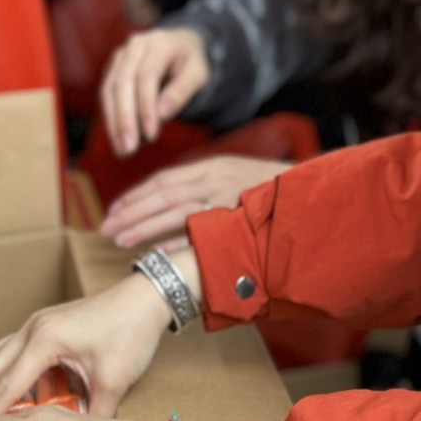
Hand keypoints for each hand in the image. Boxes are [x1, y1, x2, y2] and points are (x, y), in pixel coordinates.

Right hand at [0, 271, 189, 417]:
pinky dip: (7, 370)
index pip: (6, 385)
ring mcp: (37, 323)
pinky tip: (18, 391)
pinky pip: (14, 349)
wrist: (145, 298)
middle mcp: (33, 329)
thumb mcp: (113, 380)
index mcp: (44, 341)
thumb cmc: (130, 332)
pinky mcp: (47, 323)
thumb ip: (94, 415)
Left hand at [99, 155, 291, 249]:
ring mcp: (227, 198)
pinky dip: (176, 241)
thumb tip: (180, 208)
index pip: (165, 180)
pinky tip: (156, 252)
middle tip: (105, 227)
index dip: (137, 195)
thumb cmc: (276, 193)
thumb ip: (211, 189)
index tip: (115, 209)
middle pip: (162, 194)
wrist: (314, 196)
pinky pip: (200, 231)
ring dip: (144, 226)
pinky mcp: (238, 218)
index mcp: (214, 167)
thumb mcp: (239, 180)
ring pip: (175, 211)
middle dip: (131, 211)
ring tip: (119, 240)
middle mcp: (216, 178)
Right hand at [100, 29, 209, 156]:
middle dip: (125, 118)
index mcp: (159, 43)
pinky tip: (118, 139)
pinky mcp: (113, 69)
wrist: (180, 46)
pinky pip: (107, 94)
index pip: (147, 76)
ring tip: (123, 150)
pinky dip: (112, 118)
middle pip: (123, 83)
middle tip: (129, 149)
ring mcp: (121, 56)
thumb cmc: (191, 63)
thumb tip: (162, 114)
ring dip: (114, 122)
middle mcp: (135, 46)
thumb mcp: (198, 75)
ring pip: (110, 90)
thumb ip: (182, 91)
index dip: (146, 107)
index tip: (151, 135)